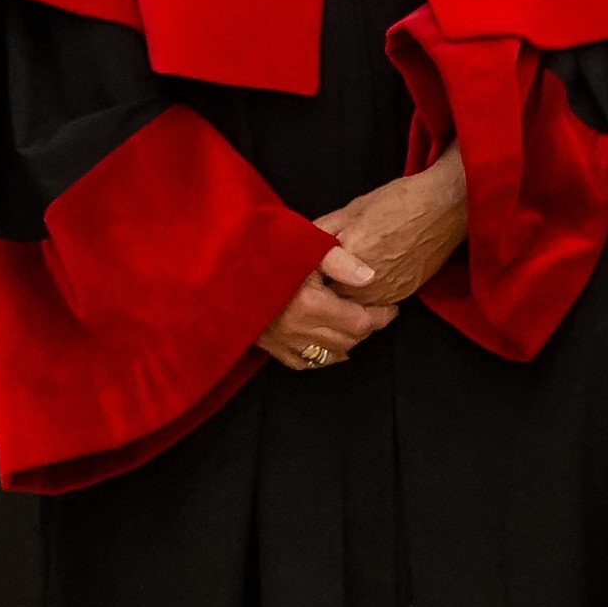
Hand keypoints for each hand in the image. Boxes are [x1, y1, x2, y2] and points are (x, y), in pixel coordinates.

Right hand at [259, 244, 398, 370]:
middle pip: (348, 340)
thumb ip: (339, 260)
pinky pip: (303, 361)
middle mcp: (297, 329)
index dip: (380, 316)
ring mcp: (281, 342)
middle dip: (367, 328)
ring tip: (355, 325)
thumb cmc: (261, 250)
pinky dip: (321, 355)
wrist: (218, 268)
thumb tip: (370, 276)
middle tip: (375, 312)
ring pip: (329, 354)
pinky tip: (329, 344)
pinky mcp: (268, 346)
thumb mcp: (303, 245)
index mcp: (309, 305)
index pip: (360, 323)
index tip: (389, 306)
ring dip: (348, 342)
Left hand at [313, 148, 469, 307]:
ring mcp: (386, 293)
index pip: (314, 279)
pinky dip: (370, 294)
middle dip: (328, 286)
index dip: (311, 274)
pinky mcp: (402, 296)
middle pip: (332, 297)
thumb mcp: (353, 208)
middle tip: (329, 271)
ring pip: (354, 304)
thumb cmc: (399, 201)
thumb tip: (304, 244)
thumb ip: (323, 230)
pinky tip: (373, 274)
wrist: (444, 207)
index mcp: (349, 256)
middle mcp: (366, 281)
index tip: (310, 268)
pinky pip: (376, 304)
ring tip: (353, 272)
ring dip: (349, 294)